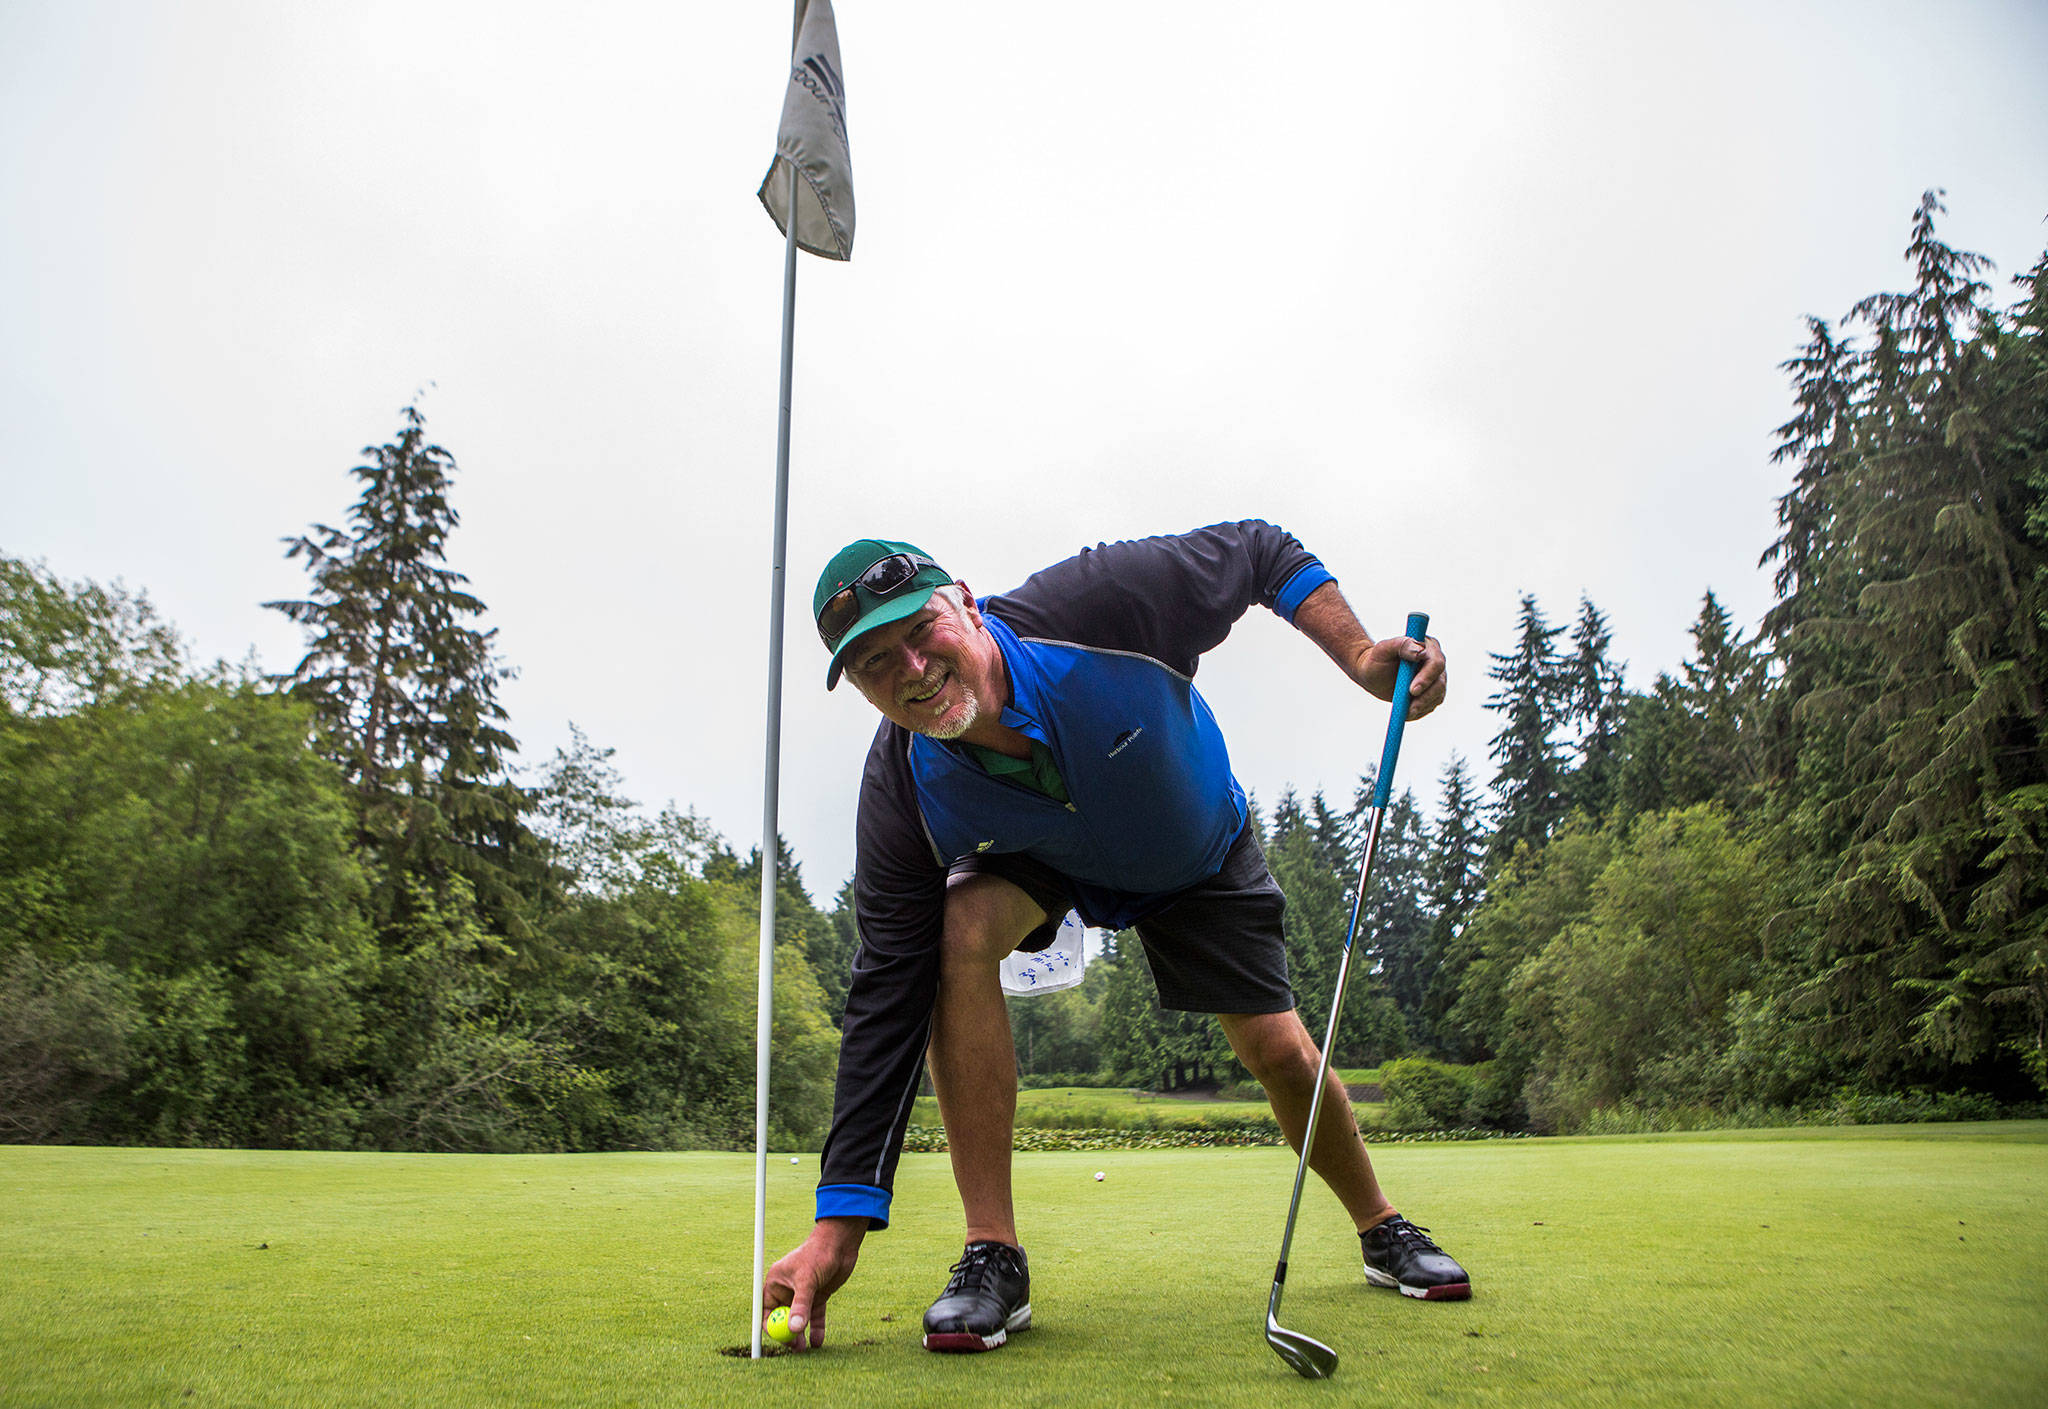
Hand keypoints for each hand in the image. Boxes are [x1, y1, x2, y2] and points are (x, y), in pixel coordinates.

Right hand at [762, 1217, 865, 1349]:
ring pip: (799, 1320)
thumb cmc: (818, 1254)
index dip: (770, 1326)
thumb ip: (801, 1305)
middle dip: (787, 1334)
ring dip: (801, 1335)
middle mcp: (787, 1290)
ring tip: (805, 1349)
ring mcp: (803, 1294)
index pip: (766, 1309)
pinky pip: (814, 1317)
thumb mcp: (807, 1280)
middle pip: (782, 1318)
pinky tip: (818, 1342)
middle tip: (795, 1348)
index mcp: (776, 1282)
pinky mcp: (818, 1297)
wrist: (841, 1243)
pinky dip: (816, 1330)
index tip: (779, 1339)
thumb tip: (794, 1329)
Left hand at [1355, 632, 1446, 719]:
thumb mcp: (1384, 648)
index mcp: (1428, 647)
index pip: (1436, 663)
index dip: (1427, 678)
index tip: (1412, 691)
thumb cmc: (1377, 658)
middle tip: (1409, 709)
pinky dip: (1419, 711)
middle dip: (1425, 697)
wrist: (1373, 673)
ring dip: (1422, 706)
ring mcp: (1435, 677)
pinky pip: (1431, 705)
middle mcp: (1435, 661)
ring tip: (1405, 712)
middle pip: (1439, 682)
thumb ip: (1402, 645)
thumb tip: (1421, 651)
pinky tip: (1406, 712)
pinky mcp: (1432, 692)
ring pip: (1437, 695)